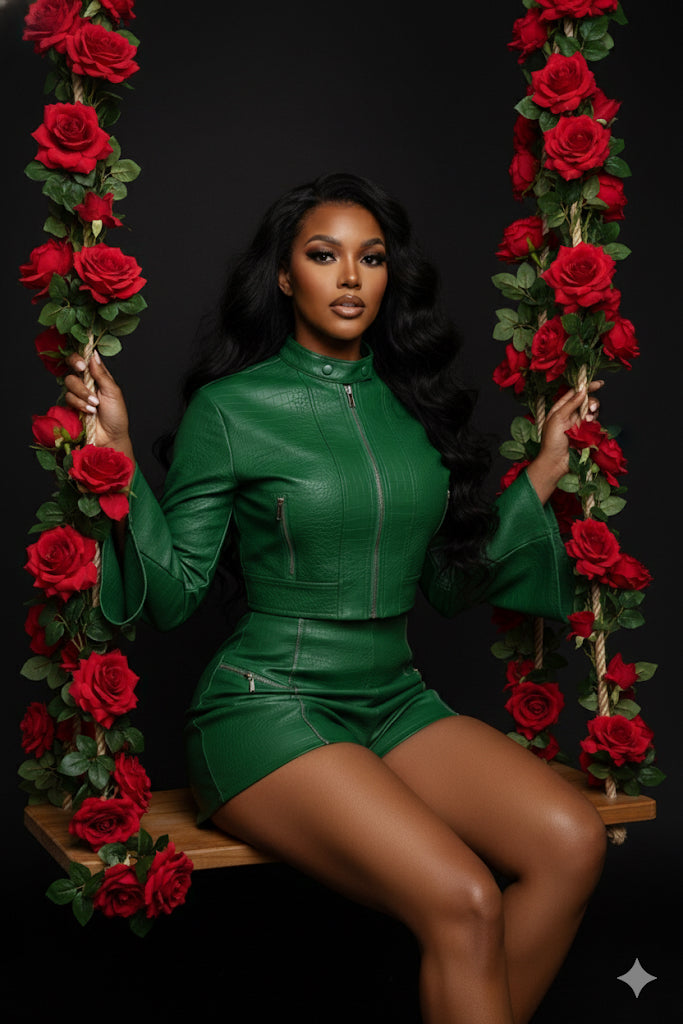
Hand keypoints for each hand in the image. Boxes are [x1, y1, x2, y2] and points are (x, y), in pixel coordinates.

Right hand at [64, 350, 134, 462]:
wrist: (110, 436)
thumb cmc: (116, 414)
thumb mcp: (112, 392)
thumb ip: (101, 374)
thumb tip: (93, 354)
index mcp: (98, 375)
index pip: (85, 359)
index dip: (80, 356)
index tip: (83, 362)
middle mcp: (86, 382)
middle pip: (72, 366)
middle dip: (76, 367)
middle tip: (82, 371)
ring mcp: (78, 393)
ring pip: (70, 382)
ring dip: (83, 393)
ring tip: (95, 405)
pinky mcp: (71, 405)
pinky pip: (68, 397)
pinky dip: (80, 404)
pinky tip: (90, 411)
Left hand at [526, 380, 602, 503]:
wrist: (556, 462)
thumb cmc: (552, 441)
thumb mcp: (557, 418)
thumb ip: (571, 404)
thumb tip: (582, 390)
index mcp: (560, 408)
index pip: (575, 393)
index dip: (586, 386)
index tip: (599, 383)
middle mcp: (570, 414)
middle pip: (586, 401)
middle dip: (592, 402)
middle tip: (591, 408)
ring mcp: (578, 423)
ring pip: (592, 411)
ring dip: (592, 413)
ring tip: (587, 420)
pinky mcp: (586, 433)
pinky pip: (595, 423)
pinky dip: (594, 423)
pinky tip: (589, 427)